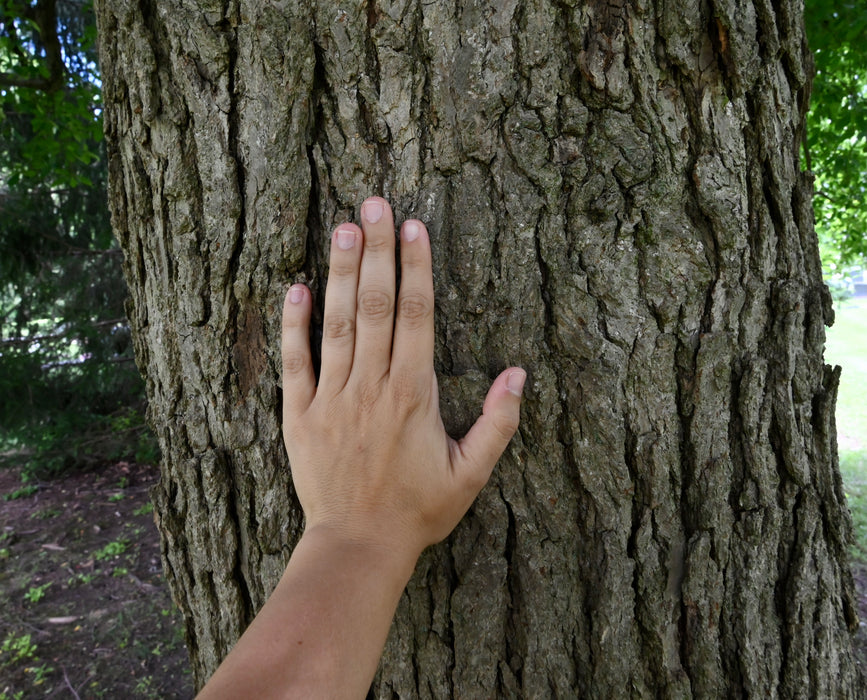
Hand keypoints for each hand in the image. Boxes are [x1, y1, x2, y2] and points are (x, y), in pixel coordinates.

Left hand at [280, 197, 524, 561]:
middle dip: (378, 251)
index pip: (417, 316)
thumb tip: (519, 373)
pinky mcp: (300, 414)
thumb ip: (498, 423)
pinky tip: (295, 287)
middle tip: (375, 203)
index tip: (414, 226)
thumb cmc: (419, 511)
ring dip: (341, 273)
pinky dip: (294, 324)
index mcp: (412, 395)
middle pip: (377, 306)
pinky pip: (296, 361)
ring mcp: (332, 397)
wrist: (358, 546)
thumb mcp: (471, 474)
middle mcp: (371, 386)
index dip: (416, 267)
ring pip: (337, 323)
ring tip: (344, 228)